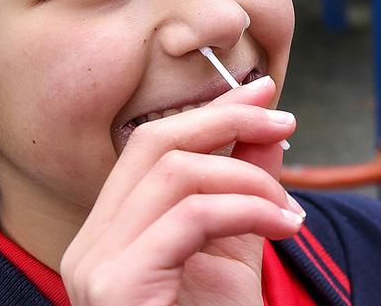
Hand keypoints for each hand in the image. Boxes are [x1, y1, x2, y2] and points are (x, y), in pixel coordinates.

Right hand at [61, 75, 302, 305]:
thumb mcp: (238, 249)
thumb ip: (247, 188)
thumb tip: (269, 126)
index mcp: (112, 232)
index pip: (150, 145)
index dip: (211, 111)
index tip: (267, 95)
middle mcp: (91, 244)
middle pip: (152, 142)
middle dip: (227, 120)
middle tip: (285, 121)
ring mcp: (95, 265)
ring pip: (173, 172)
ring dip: (248, 177)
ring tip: (289, 210)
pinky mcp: (117, 285)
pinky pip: (191, 216)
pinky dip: (248, 209)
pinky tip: (283, 227)